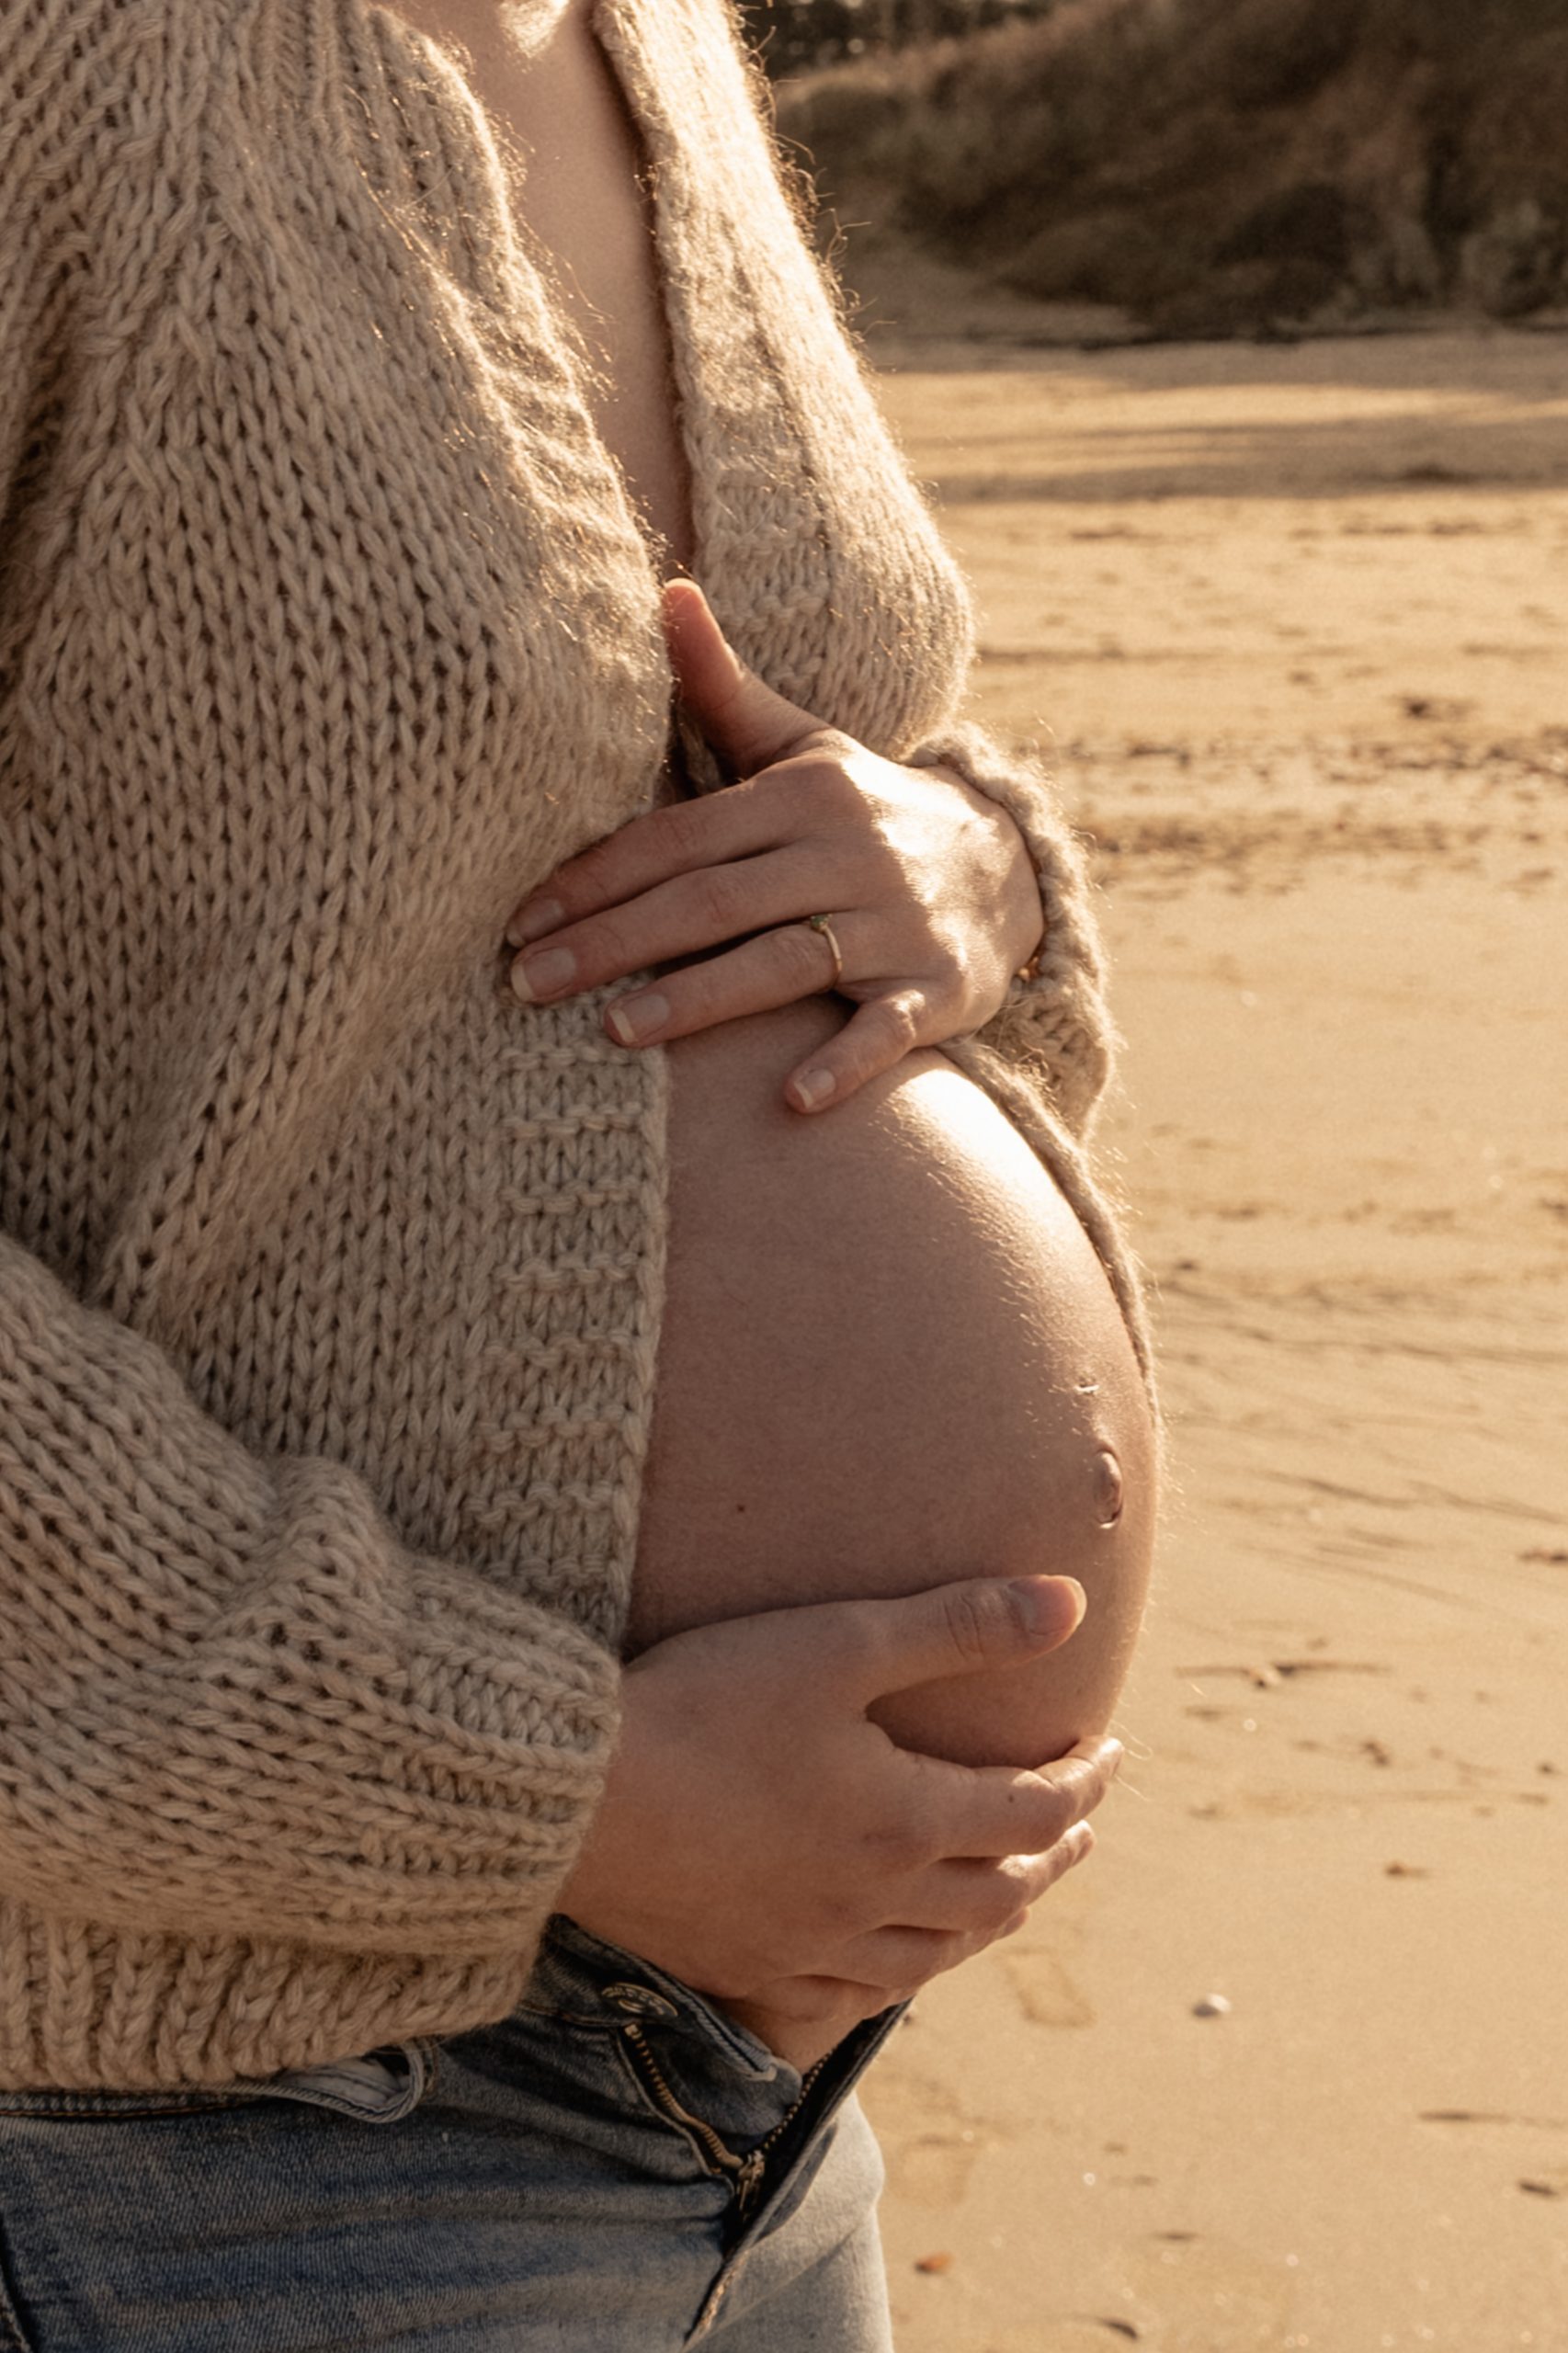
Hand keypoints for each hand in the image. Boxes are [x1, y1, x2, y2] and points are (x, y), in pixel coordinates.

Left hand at [505, 580, 1043, 1112]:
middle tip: (525, 985)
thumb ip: (722, 683)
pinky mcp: (937, 988)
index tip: (517, 919)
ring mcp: (893, 925)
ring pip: (784, 961)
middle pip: (711, 902)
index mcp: (800, 796)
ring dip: (700, 998)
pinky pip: (887, 1029)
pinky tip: (794, 1100)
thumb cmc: (862, 815)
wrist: (1006, 868)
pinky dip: (845, 1063)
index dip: (595, 878)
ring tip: (615, 1031)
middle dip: (613, 943)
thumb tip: (664, 588)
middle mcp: (845, 854)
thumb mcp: (803, 746)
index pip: (678, 838)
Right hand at [557, 1574, 1122, 2066]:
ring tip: (1013, 1890)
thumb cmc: (705, 1703)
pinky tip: (898, 1961)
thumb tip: (1073, 1602)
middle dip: (1052, 1851)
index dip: (1084, 1780)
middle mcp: (875, 1899)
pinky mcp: (749, 1966)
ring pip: (937, 1952)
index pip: (1034, 1810)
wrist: (572, 1800)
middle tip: (1078, 1819)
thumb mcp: (841, 1642)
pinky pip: (854, 1994)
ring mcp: (811, 1944)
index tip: (1108, 1749)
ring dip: (993, 1917)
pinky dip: (904, 1972)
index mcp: (907, 1820)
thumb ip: (960, 1624)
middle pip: (999, 1891)